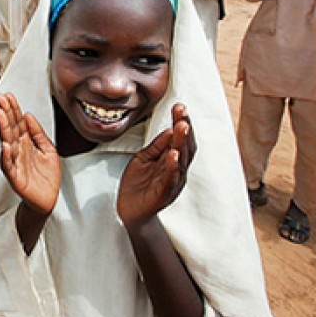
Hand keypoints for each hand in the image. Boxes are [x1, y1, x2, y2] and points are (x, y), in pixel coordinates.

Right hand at [0, 93, 59, 215]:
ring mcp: (15, 163)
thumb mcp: (49, 149)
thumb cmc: (46, 176)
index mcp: (26, 143)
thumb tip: (28, 115)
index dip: (13, 109)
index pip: (18, 122)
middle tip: (0, 99)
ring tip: (0, 115)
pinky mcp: (15, 177)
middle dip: (6, 113)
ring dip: (3, 129)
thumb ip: (39, 133)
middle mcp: (18, 150)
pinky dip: (6, 156)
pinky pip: (8, 166)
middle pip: (11, 129)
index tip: (8, 95)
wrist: (48, 200)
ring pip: (7, 143)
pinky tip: (5, 146)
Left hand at [117, 103, 195, 228]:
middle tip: (182, 112)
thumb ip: (156, 146)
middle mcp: (177, 170)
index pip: (181, 138)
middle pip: (185, 146)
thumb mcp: (144, 158)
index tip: (180, 106)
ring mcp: (172, 182)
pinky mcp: (163, 194)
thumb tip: (169, 129)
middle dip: (184, 128)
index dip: (181, 122)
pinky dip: (173, 166)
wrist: (130, 210)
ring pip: (181, 161)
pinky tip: (173, 155)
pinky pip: (170, 179)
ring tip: (181, 126)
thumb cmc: (139, 183)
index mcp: (172, 160)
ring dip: (182, 143)